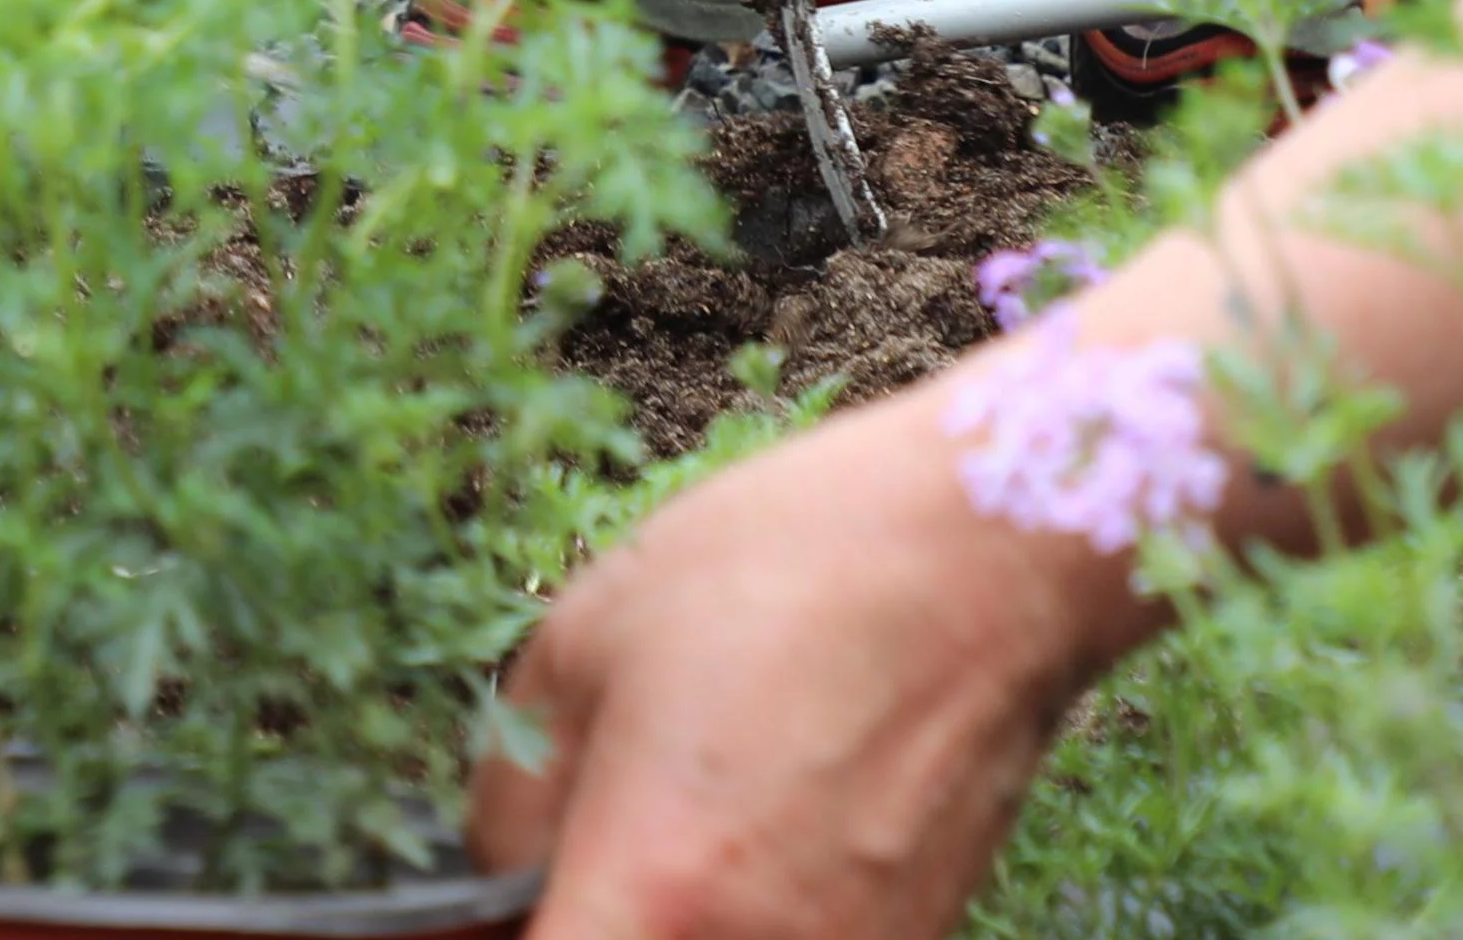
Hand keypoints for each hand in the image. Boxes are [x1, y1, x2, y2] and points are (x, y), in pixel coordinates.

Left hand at [480, 380, 1140, 938]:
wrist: (984, 560)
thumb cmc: (784, 574)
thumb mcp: (579, 651)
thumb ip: (511, 802)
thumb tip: (489, 886)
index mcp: (656, 895)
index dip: (485, 939)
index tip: (478, 906)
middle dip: (572, 922)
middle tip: (543, 871)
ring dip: (653, 916)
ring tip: (655, 832)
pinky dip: (729, 918)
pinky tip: (733, 839)